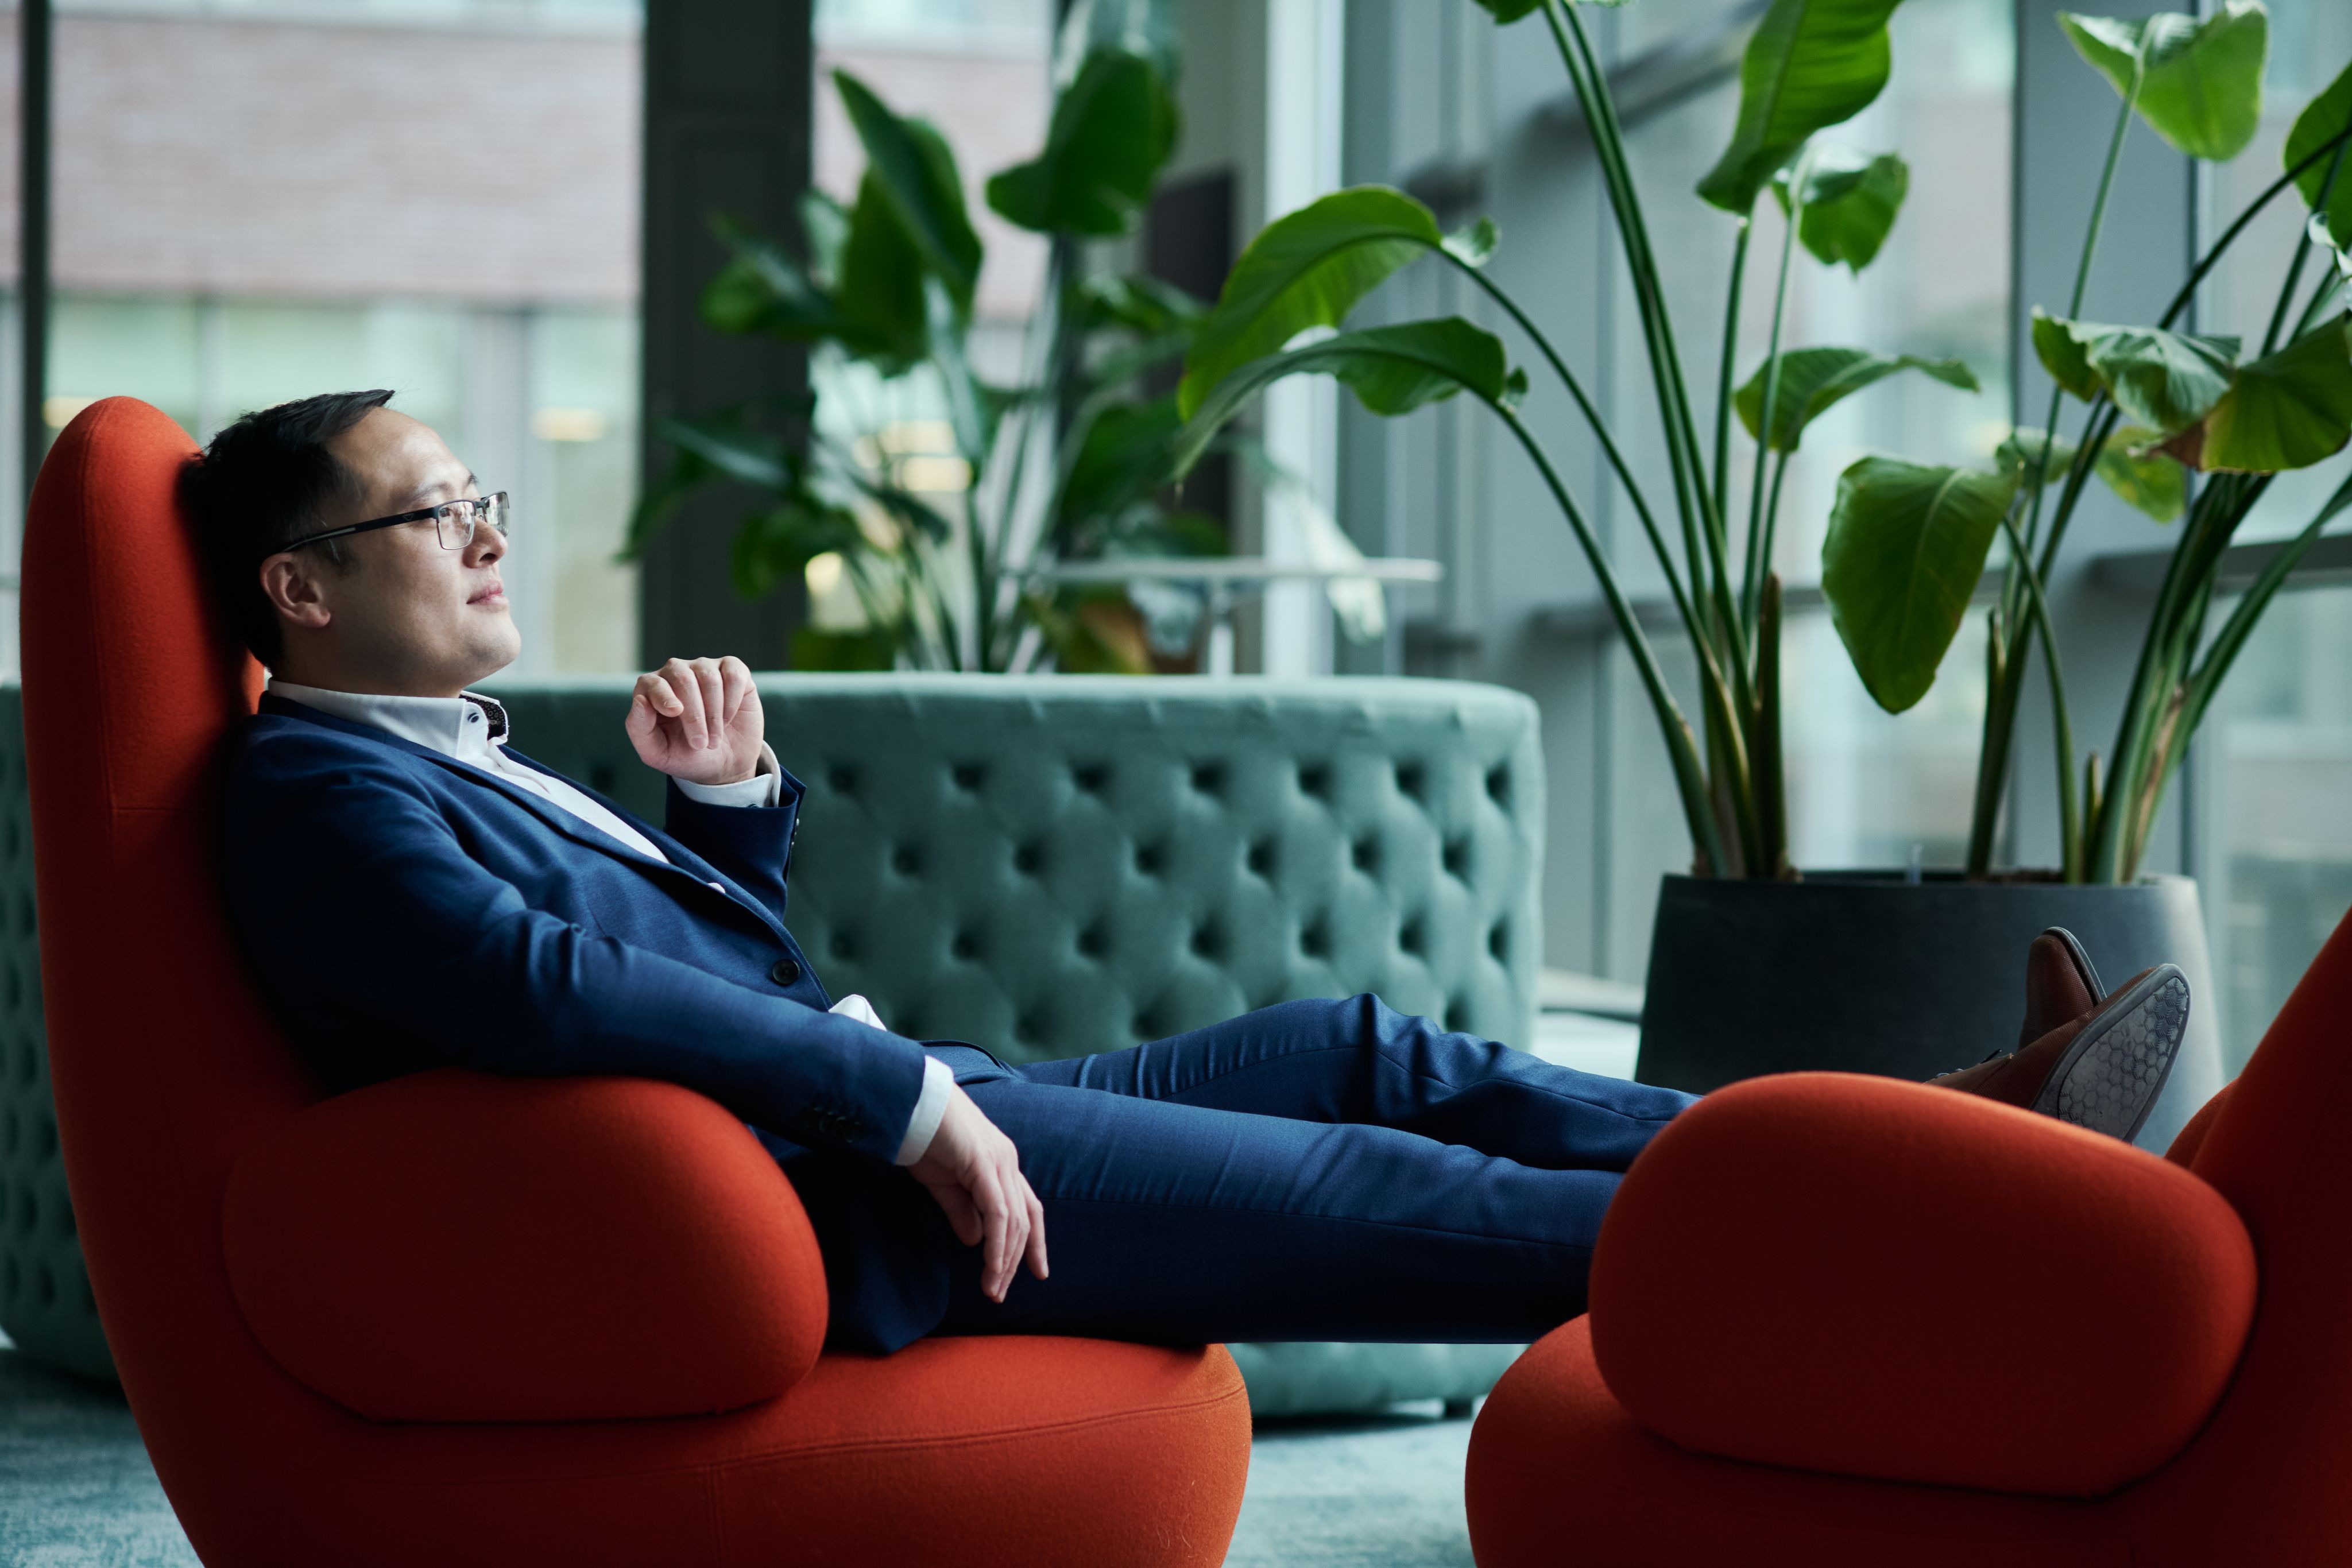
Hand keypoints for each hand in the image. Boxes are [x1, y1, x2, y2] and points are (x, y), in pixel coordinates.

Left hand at [625, 656, 764, 785]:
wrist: (724, 764)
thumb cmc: (686, 756)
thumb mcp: (657, 753)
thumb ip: (639, 728)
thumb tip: (640, 700)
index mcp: (653, 689)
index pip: (652, 683)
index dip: (663, 696)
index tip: (675, 712)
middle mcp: (677, 672)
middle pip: (683, 678)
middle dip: (694, 715)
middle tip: (701, 744)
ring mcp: (705, 668)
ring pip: (709, 678)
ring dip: (714, 714)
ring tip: (714, 739)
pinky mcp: (733, 670)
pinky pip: (734, 676)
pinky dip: (732, 701)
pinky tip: (728, 718)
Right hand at [908, 1084, 1048, 1303]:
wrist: (910, 1104)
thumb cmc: (924, 1138)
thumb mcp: (943, 1184)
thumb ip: (962, 1211)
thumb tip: (975, 1241)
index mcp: (1002, 1163)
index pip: (1029, 1208)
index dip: (1034, 1241)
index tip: (1036, 1271)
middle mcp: (1008, 1162)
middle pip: (1025, 1220)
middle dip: (1015, 1261)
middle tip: (1000, 1292)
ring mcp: (1000, 1162)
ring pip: (1014, 1222)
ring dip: (1004, 1260)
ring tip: (992, 1289)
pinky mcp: (985, 1165)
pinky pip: (998, 1214)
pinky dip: (996, 1245)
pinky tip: (991, 1267)